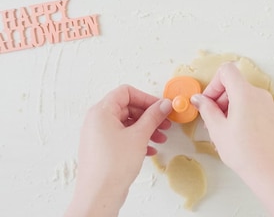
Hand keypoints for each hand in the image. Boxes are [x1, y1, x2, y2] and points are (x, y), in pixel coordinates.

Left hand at [65, 85, 171, 216]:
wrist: (99, 194)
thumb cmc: (112, 165)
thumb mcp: (139, 135)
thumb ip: (153, 116)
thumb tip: (164, 104)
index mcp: (101, 112)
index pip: (126, 92)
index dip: (146, 98)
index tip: (160, 107)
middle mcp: (96, 121)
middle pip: (127, 107)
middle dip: (148, 115)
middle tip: (164, 123)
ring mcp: (98, 135)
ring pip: (126, 123)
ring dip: (145, 128)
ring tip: (160, 138)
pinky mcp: (102, 148)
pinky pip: (122, 136)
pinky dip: (137, 139)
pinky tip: (149, 149)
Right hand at [191, 64, 273, 216]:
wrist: (270, 170)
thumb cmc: (244, 152)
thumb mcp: (218, 129)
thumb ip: (207, 109)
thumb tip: (199, 99)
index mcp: (245, 93)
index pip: (227, 71)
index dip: (213, 84)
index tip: (208, 102)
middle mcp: (259, 94)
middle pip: (235, 84)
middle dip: (220, 98)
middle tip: (211, 120)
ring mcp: (268, 104)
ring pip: (244, 96)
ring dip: (230, 107)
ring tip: (223, 130)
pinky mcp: (273, 115)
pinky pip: (254, 105)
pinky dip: (242, 113)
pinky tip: (237, 134)